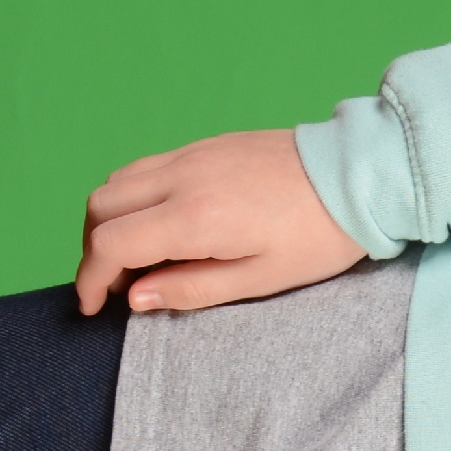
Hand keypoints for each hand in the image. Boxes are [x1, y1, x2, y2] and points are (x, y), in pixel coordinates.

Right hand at [72, 129, 367, 314]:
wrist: (359, 176)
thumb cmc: (320, 234)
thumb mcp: (261, 279)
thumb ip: (192, 289)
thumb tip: (136, 297)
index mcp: (196, 216)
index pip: (111, 243)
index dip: (91, 279)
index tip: (95, 306)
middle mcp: (184, 177)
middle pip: (100, 206)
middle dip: (93, 249)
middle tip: (113, 284)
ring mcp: (193, 154)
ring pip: (117, 181)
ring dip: (109, 219)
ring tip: (133, 256)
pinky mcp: (206, 144)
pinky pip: (145, 166)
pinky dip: (132, 196)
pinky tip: (159, 223)